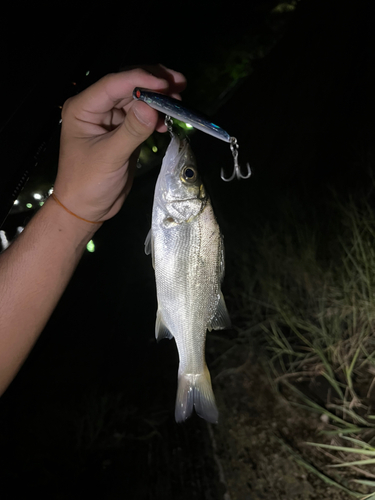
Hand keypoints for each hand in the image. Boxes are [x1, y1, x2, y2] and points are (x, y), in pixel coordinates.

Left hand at [54, 65, 185, 222]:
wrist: (86, 208)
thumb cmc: (88, 183)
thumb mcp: (110, 157)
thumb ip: (131, 131)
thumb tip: (152, 107)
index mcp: (83, 108)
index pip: (113, 84)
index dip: (140, 80)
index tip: (165, 84)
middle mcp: (95, 108)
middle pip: (127, 85)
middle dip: (153, 84)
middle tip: (179, 84)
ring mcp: (110, 118)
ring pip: (137, 98)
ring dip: (158, 98)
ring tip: (180, 101)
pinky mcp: (122, 130)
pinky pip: (141, 114)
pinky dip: (155, 114)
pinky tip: (166, 121)